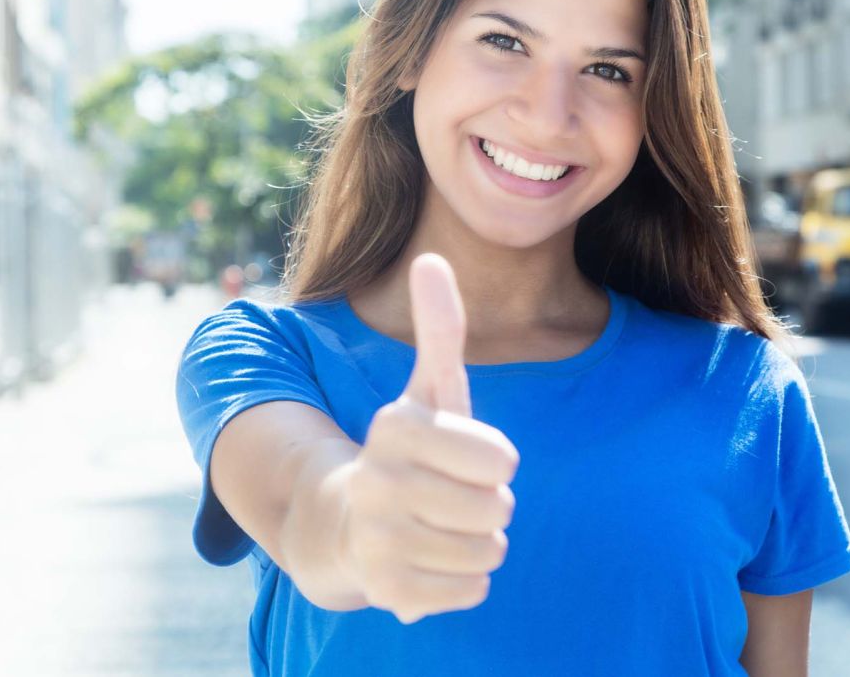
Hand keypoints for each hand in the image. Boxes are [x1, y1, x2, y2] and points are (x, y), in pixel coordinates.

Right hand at [339, 254, 519, 623]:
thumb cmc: (409, 451)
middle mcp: (378, 482)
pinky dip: (465, 580)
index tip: (462, 455)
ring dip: (479, 543)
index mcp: (396, 427)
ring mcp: (379, 540)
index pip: (502, 459)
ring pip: (489, 552)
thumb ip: (439, 328)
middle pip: (498, 509)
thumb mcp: (429, 391)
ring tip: (441, 526)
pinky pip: (473, 591)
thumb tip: (432, 257)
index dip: (495, 460)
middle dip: (490, 505)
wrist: (347, 523)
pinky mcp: (387, 592)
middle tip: (453, 496)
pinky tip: (430, 559)